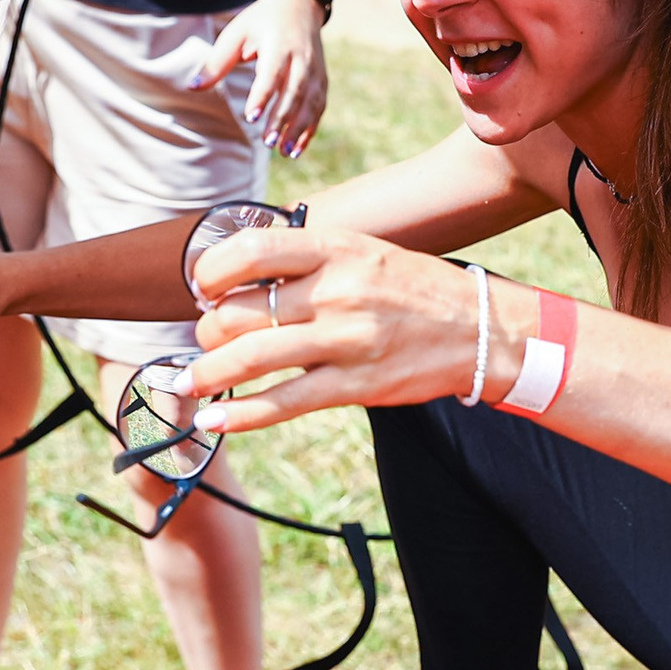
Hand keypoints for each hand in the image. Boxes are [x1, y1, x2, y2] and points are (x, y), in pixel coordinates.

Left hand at [183, 228, 525, 435]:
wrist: (480, 328)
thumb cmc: (413, 288)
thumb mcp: (363, 251)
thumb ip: (307, 260)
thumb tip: (240, 277)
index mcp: (336, 248)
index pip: (250, 250)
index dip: (211, 272)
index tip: (204, 288)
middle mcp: (337, 290)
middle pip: (241, 311)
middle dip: (209, 331)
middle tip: (207, 341)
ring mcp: (346, 340)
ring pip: (252, 358)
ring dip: (208, 374)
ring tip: (190, 382)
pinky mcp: (356, 385)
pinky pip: (284, 403)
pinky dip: (240, 415)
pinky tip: (215, 421)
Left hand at [196, 0, 327, 157]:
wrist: (299, 6)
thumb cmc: (260, 22)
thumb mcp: (236, 35)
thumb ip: (216, 63)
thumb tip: (192, 88)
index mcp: (279, 45)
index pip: (272, 73)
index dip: (263, 96)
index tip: (251, 117)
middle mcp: (302, 59)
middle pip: (294, 92)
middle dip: (282, 119)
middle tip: (268, 142)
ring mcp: (315, 71)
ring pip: (310, 103)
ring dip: (298, 129)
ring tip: (284, 153)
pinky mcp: (322, 81)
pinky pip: (318, 108)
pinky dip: (309, 129)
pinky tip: (296, 149)